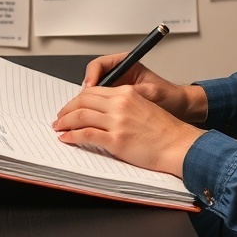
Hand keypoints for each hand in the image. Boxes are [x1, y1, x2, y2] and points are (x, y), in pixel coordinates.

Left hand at [53, 85, 203, 176]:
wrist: (178, 145)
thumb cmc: (165, 131)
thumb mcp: (143, 107)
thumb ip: (123, 106)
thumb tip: (102, 113)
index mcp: (127, 93)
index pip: (94, 91)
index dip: (78, 99)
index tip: (71, 107)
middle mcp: (120, 103)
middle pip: (83, 100)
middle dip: (67, 109)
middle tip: (60, 117)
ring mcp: (117, 121)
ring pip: (81, 116)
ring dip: (65, 122)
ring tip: (58, 127)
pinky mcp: (116, 139)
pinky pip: (86, 134)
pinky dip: (71, 136)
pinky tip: (66, 138)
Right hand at [81, 53, 207, 122]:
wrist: (179, 108)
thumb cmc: (169, 97)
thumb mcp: (152, 92)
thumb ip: (134, 92)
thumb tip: (117, 96)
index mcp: (126, 64)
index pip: (99, 65)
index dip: (91, 76)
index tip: (90, 88)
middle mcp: (119, 74)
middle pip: (91, 80)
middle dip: (83, 94)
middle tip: (78, 105)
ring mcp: (116, 88)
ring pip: (92, 94)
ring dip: (85, 104)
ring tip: (81, 115)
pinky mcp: (115, 102)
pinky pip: (98, 105)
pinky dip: (92, 112)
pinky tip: (92, 121)